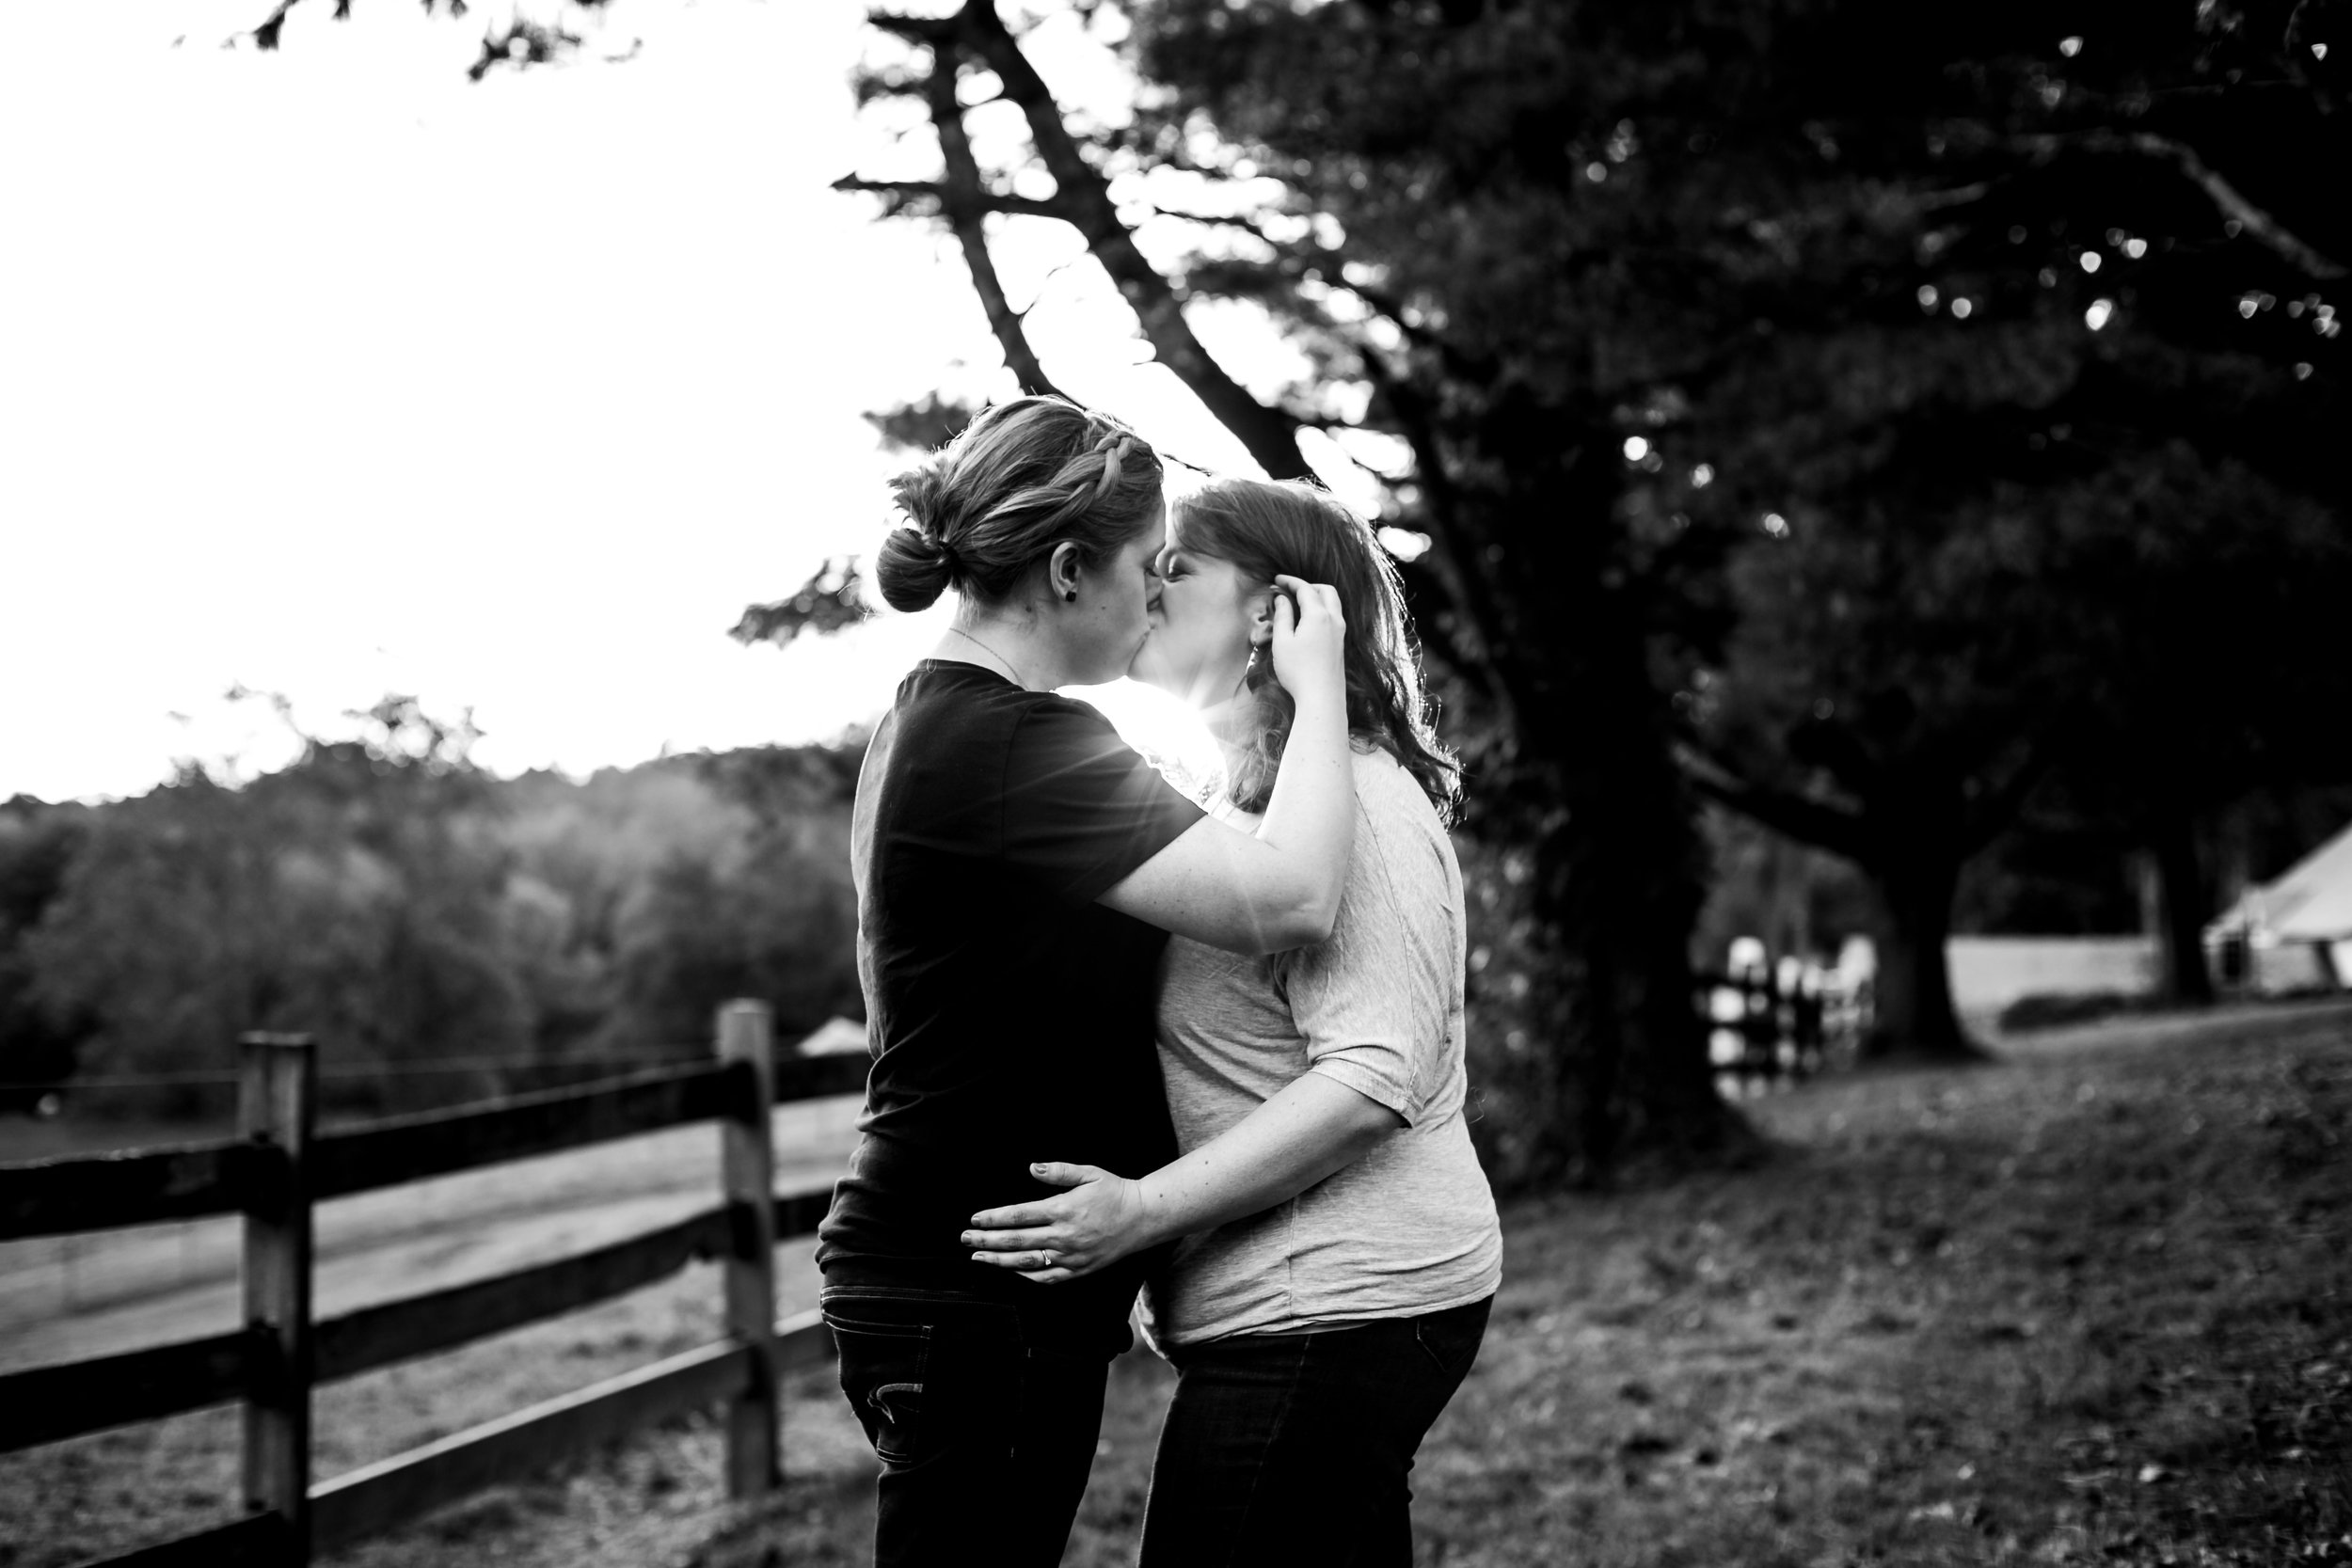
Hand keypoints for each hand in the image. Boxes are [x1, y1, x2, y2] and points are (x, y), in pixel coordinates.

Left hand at [962, 1162, 1157, 1285]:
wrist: (1143, 1218)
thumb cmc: (1115, 1192)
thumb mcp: (1089, 1173)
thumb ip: (1059, 1171)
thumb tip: (1033, 1167)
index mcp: (1064, 1209)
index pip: (1019, 1215)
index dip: (994, 1218)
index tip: (975, 1219)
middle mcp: (1065, 1236)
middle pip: (1016, 1240)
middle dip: (986, 1240)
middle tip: (965, 1239)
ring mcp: (1071, 1256)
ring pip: (1027, 1262)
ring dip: (999, 1261)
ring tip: (978, 1257)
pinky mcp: (1079, 1270)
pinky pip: (1047, 1277)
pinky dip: (1025, 1275)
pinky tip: (1010, 1271)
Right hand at [1265, 574, 1345, 706]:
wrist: (1322, 697)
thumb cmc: (1298, 671)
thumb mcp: (1283, 642)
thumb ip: (1282, 616)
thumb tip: (1282, 599)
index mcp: (1318, 615)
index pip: (1305, 588)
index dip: (1290, 581)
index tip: (1277, 580)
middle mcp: (1334, 619)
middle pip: (1325, 590)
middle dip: (1308, 585)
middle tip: (1290, 589)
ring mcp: (1340, 631)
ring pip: (1333, 602)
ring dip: (1317, 596)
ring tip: (1298, 603)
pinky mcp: (1341, 643)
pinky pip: (1334, 616)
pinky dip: (1322, 609)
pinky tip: (1308, 621)